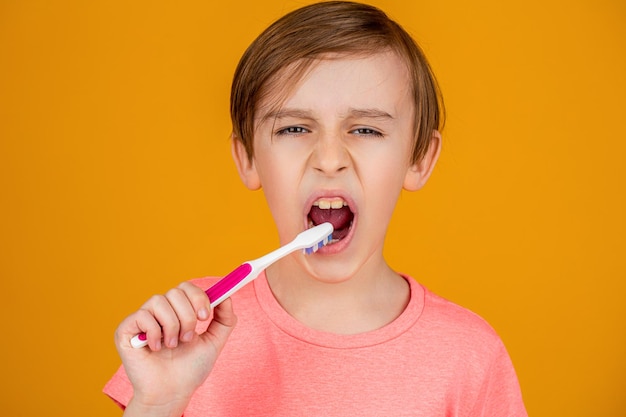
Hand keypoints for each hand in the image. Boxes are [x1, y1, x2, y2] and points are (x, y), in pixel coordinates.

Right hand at [114, 281, 236, 416]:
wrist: (172, 392)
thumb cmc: (190, 368)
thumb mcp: (215, 341)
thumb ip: (225, 318)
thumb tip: (227, 295)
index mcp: (178, 310)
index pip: (186, 287)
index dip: (198, 297)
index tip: (205, 316)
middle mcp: (159, 311)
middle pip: (175, 292)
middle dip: (187, 316)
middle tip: (188, 338)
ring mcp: (142, 319)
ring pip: (158, 301)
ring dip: (172, 326)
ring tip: (172, 346)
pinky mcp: (126, 330)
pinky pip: (142, 315)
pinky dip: (154, 333)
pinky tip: (155, 349)